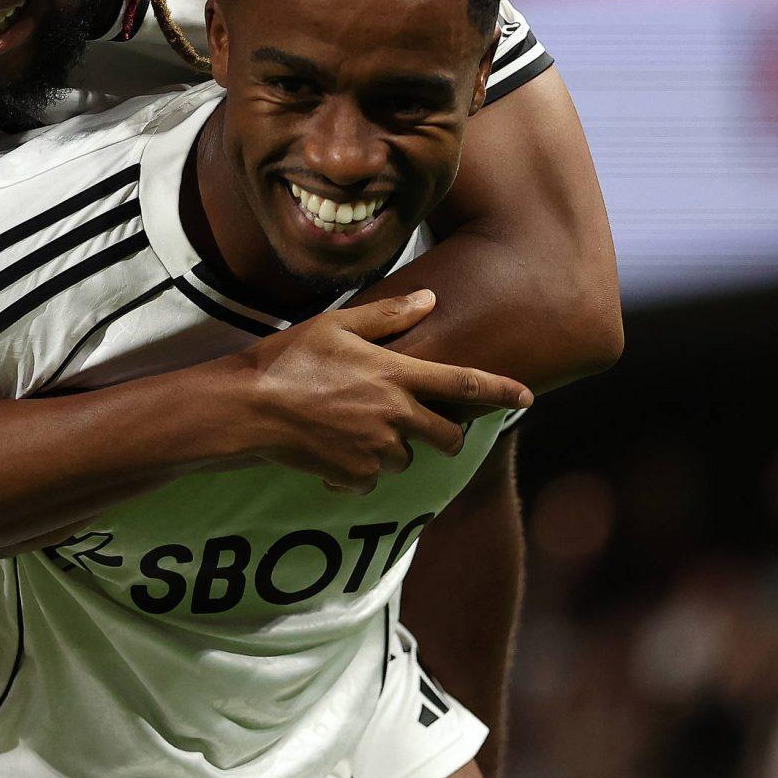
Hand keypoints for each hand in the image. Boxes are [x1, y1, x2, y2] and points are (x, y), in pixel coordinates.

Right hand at [232, 291, 531, 492]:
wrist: (248, 408)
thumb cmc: (289, 359)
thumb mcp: (337, 324)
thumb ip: (389, 316)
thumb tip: (430, 300)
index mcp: (396, 375)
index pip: (465, 384)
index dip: (502, 391)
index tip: (528, 397)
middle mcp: (394, 416)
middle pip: (447, 436)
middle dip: (448, 435)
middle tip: (436, 429)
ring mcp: (375, 450)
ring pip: (405, 457)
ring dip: (394, 447)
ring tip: (356, 426)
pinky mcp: (354, 475)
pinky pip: (371, 477)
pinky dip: (360, 467)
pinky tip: (333, 447)